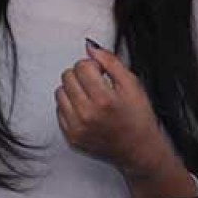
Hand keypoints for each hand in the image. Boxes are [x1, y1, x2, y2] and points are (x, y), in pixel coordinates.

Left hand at [55, 41, 171, 175]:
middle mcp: (87, 115)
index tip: (101, 72)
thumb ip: (111, 62)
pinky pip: (59, 111)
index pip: (82, 67)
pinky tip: (86, 110)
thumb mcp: (132, 84)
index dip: (93, 65)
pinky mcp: (71, 137)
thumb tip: (90, 48)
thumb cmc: (138, 118)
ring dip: (73, 90)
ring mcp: (77, 128)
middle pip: (67, 77)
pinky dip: (70, 106)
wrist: (138, 149)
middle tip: (96, 84)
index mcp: (104, 100)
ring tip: (90, 96)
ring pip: (60, 92)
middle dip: (81, 75)